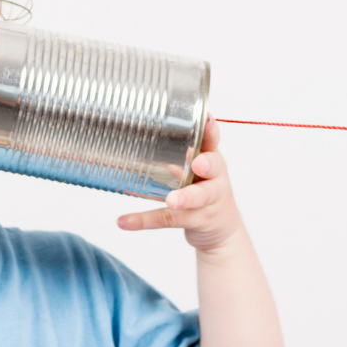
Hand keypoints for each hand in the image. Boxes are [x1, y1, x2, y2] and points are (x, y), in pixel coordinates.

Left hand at [117, 113, 245, 253]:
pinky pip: (169, 219)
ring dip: (184, 198)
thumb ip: (178, 152)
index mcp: (211, 158)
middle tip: (198, 163)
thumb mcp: (195, 167)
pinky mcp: (196, 220)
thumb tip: (136, 132)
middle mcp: (214, 178)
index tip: (205, 118)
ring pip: (197, 198)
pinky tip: (124, 221)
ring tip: (171, 200)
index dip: (210, 129)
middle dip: (206, 165)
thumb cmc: (202, 187)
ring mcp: (208, 201)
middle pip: (214, 169)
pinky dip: (144, 221)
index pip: (213, 140)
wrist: (221, 228)